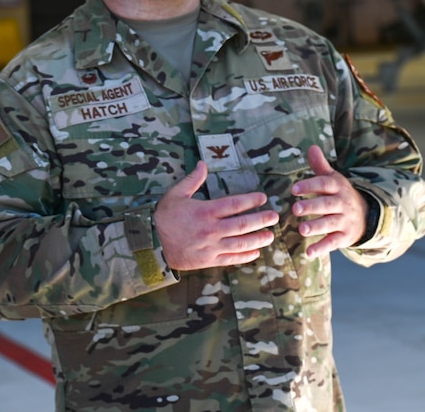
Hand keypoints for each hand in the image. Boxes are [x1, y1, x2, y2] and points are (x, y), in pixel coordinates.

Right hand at [153, 161, 278, 269]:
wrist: (150, 244)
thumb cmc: (163, 217)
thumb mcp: (176, 194)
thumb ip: (192, 180)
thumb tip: (203, 163)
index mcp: (205, 211)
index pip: (234, 204)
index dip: (251, 200)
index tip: (263, 197)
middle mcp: (211, 229)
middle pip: (242, 224)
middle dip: (261, 220)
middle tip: (274, 216)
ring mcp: (210, 246)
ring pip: (240, 243)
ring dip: (258, 239)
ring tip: (270, 236)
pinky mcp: (208, 260)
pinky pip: (230, 259)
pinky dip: (244, 257)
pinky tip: (255, 253)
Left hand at [291, 145, 367, 257]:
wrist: (365, 215)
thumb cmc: (340, 195)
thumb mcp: (333, 179)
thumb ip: (320, 166)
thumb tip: (311, 147)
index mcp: (337, 187)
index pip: (324, 184)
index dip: (309, 186)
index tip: (294, 188)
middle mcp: (342, 203)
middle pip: (327, 204)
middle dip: (312, 206)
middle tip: (295, 208)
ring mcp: (344, 221)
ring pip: (330, 224)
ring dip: (316, 227)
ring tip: (302, 229)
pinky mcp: (344, 237)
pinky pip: (333, 242)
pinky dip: (322, 248)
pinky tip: (309, 253)